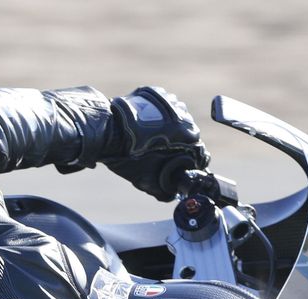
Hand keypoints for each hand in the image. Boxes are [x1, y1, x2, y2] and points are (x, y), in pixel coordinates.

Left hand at [103, 86, 210, 200]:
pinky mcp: (157, 93)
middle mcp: (185, 116)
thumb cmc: (128, 155)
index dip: (191, 160)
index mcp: (188, 137)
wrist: (108, 130)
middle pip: (189, 132)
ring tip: (150, 135)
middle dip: (178, 142)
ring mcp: (171, 102)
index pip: (199, 151)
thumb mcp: (145, 179)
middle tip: (162, 150)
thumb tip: (169, 195)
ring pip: (176, 116)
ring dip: (168, 125)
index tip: (182, 164)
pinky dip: (157, 112)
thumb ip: (161, 190)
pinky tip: (144, 121)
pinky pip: (162, 104)